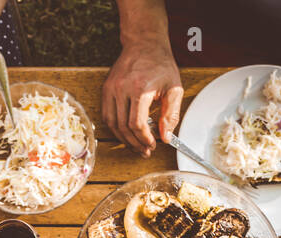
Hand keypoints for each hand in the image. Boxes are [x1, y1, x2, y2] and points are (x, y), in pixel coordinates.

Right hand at [102, 38, 182, 154]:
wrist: (144, 44)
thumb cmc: (161, 65)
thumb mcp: (174, 88)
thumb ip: (171, 115)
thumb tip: (165, 137)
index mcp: (140, 88)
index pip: (137, 123)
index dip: (144, 139)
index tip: (152, 145)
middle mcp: (122, 88)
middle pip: (123, 127)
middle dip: (135, 143)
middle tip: (145, 151)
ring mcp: (111, 88)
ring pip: (112, 124)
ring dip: (124, 139)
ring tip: (136, 145)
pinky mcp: (106, 89)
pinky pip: (106, 115)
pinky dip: (115, 128)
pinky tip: (126, 133)